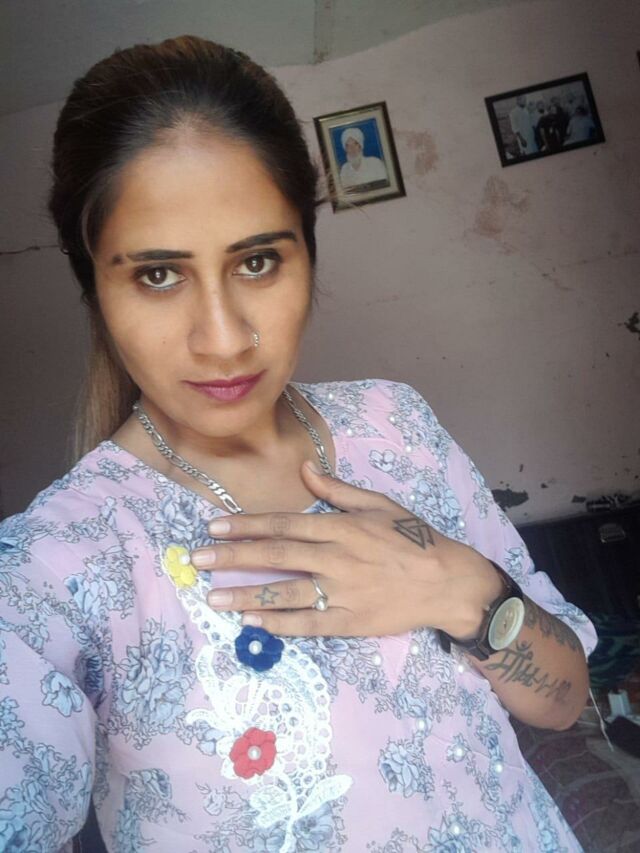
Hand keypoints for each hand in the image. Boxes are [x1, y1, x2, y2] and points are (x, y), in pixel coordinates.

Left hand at [191, 461, 501, 637]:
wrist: (447, 582)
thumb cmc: (414, 538)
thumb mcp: (380, 504)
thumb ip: (339, 490)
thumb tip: (306, 470)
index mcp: (341, 527)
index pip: (283, 525)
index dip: (246, 526)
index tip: (214, 527)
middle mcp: (335, 558)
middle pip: (276, 557)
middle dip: (233, 557)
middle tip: (197, 559)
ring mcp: (340, 593)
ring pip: (285, 593)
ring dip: (246, 594)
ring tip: (213, 597)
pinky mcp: (348, 622)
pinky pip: (306, 625)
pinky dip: (278, 624)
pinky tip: (251, 623)